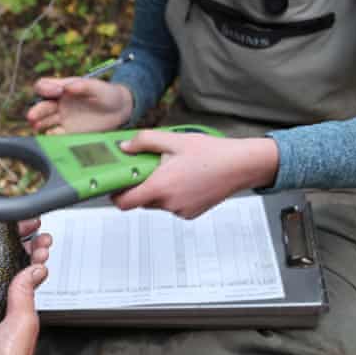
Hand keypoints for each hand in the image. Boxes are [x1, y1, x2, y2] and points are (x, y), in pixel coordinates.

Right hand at [26, 78, 132, 134]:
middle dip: (36, 111)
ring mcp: (62, 119)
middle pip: (41, 106)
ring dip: (39, 124)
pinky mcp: (68, 132)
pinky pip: (55, 134)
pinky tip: (52, 134)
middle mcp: (58, 104)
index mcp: (62, 88)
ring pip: (44, 121)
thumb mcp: (99, 87)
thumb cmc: (108, 94)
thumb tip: (68, 87)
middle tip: (32, 116)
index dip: (45, 89)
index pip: (44, 86)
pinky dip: (51, 135)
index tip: (58, 92)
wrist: (119, 111)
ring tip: (37, 126)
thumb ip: (84, 86)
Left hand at [112, 132, 279, 218]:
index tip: (114, 185)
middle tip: (149, 169)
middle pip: (140, 201)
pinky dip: (172, 196)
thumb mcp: (174, 140)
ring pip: (157, 204)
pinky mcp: (190, 214)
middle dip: (140, 187)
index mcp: (161, 186)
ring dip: (158, 191)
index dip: (115, 195)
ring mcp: (180, 211)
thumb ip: (145, 142)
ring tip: (173, 171)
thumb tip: (124, 148)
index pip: (124, 203)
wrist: (241, 166)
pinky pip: (172, 207)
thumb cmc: (212, 153)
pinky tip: (186, 180)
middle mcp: (169, 203)